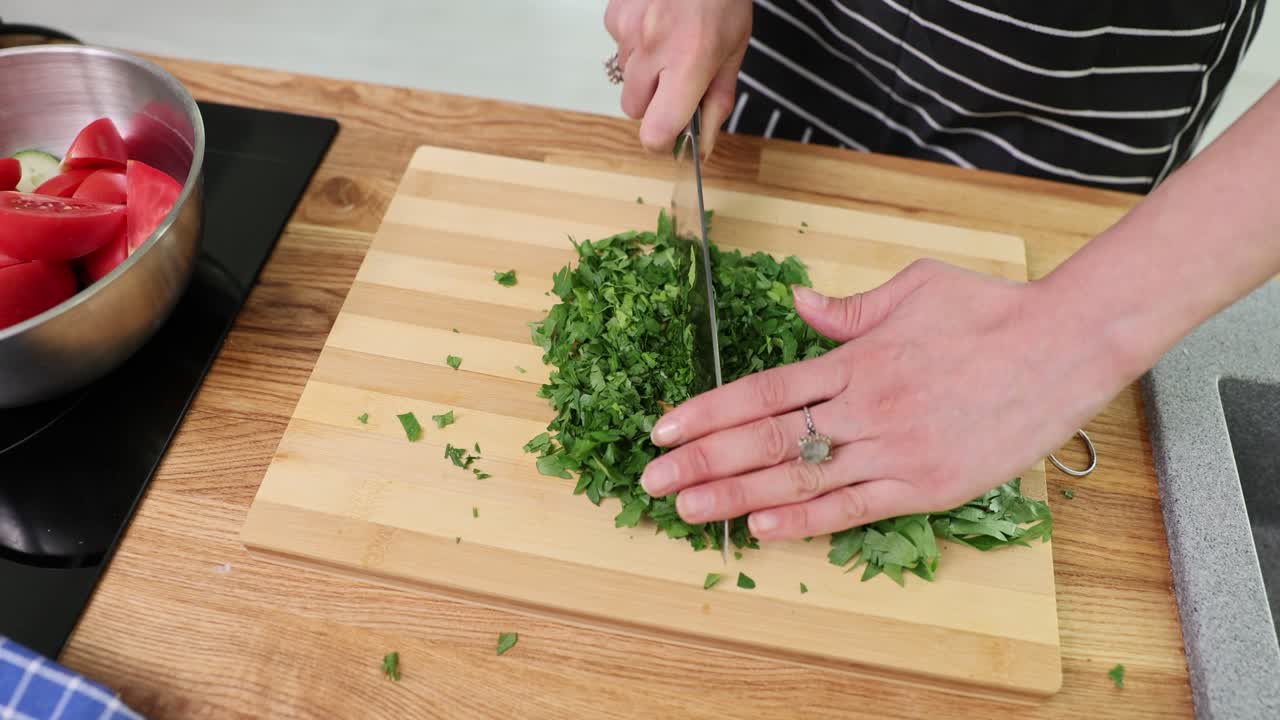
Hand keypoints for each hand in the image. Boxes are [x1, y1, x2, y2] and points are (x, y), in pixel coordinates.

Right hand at [604, 0, 751, 154]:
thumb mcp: (733, 52)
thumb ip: (717, 102)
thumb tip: (705, 147)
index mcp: (690, 62)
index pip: (656, 131)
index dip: (661, 141)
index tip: (672, 135)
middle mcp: (654, 49)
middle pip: (634, 109)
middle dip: (654, 103)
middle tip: (678, 77)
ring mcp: (628, 30)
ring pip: (626, 78)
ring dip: (645, 71)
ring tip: (670, 40)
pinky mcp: (614, 16)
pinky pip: (619, 49)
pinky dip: (635, 44)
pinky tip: (656, 22)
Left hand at [639, 260, 1120, 539]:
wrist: (1066, 343)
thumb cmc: (990, 308)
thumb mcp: (913, 287)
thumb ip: (847, 308)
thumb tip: (798, 306)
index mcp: (855, 358)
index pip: (763, 390)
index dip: (708, 410)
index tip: (664, 426)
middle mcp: (865, 407)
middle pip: (767, 439)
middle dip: (703, 460)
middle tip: (652, 479)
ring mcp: (895, 449)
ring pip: (801, 478)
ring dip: (737, 495)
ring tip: (688, 510)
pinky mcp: (928, 485)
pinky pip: (855, 508)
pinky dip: (807, 521)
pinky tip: (763, 529)